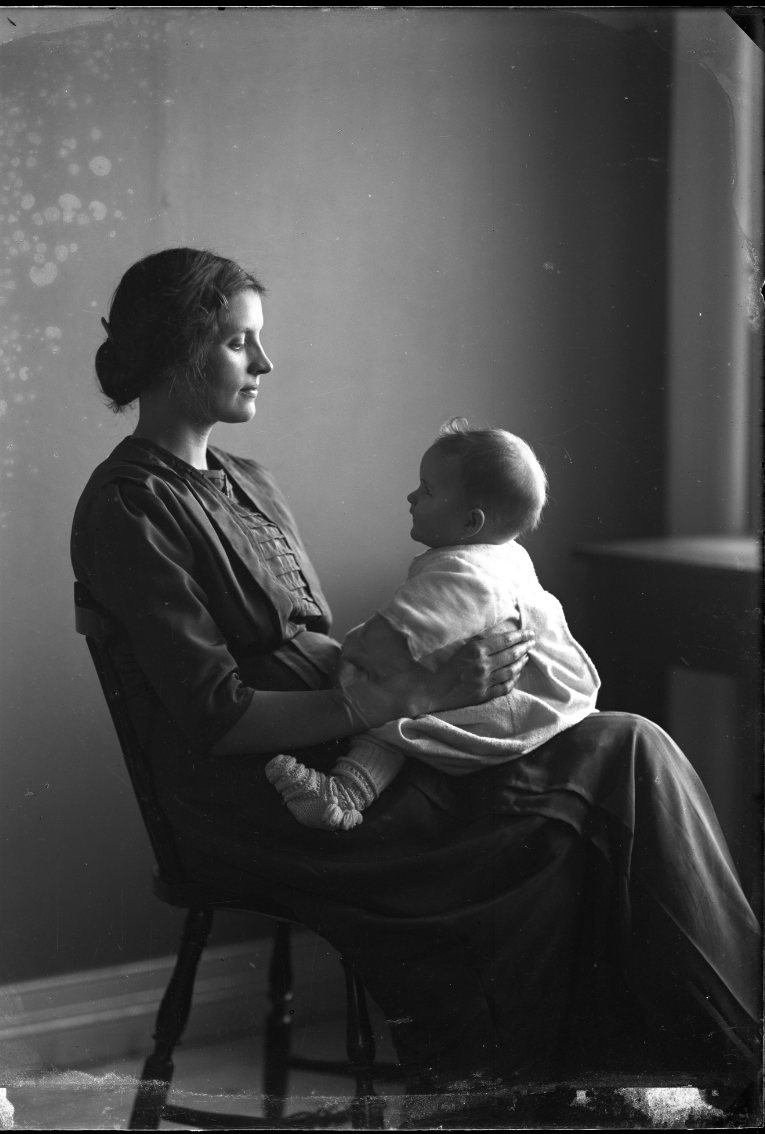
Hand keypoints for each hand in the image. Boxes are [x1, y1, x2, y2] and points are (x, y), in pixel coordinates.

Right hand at [402, 625, 534, 716]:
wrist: (430, 690)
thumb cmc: (441, 666)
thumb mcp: (459, 648)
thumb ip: (477, 642)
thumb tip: (494, 635)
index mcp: (475, 650)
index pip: (504, 641)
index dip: (520, 636)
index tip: (530, 632)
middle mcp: (482, 665)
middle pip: (511, 655)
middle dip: (525, 647)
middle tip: (533, 642)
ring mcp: (484, 682)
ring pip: (511, 671)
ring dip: (521, 662)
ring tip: (526, 656)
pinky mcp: (483, 695)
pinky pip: (505, 687)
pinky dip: (513, 679)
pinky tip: (516, 674)